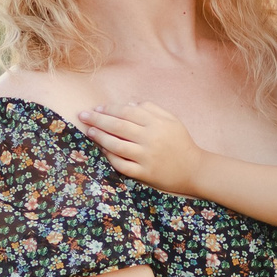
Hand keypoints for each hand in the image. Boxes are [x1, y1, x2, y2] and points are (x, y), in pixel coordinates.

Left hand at [80, 101, 202, 193]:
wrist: (194, 169)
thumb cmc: (181, 143)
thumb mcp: (172, 120)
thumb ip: (152, 109)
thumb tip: (130, 103)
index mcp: (157, 123)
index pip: (127, 112)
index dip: (110, 109)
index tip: (97, 108)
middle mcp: (150, 139)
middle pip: (118, 126)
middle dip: (97, 119)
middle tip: (82, 115)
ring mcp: (146, 157)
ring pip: (116, 145)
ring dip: (100, 137)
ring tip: (89, 131)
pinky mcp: (144, 173)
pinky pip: (122, 165)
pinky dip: (110, 157)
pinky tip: (102, 150)